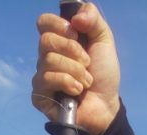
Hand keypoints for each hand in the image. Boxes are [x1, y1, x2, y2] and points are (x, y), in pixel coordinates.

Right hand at [32, 3, 120, 134]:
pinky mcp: (39, 96)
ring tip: (86, 82)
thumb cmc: (103, 74)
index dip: (59, 25)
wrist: (106, 105)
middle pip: (46, 40)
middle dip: (73, 51)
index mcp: (59, 41)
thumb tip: (76, 17)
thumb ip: (93, 19)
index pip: (44, 22)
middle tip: (87, 63)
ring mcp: (41, 77)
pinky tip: (76, 92)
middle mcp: (46, 57)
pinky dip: (66, 83)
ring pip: (49, 61)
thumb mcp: (104, 40)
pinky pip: (46, 80)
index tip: (76, 33)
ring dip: (75, 71)